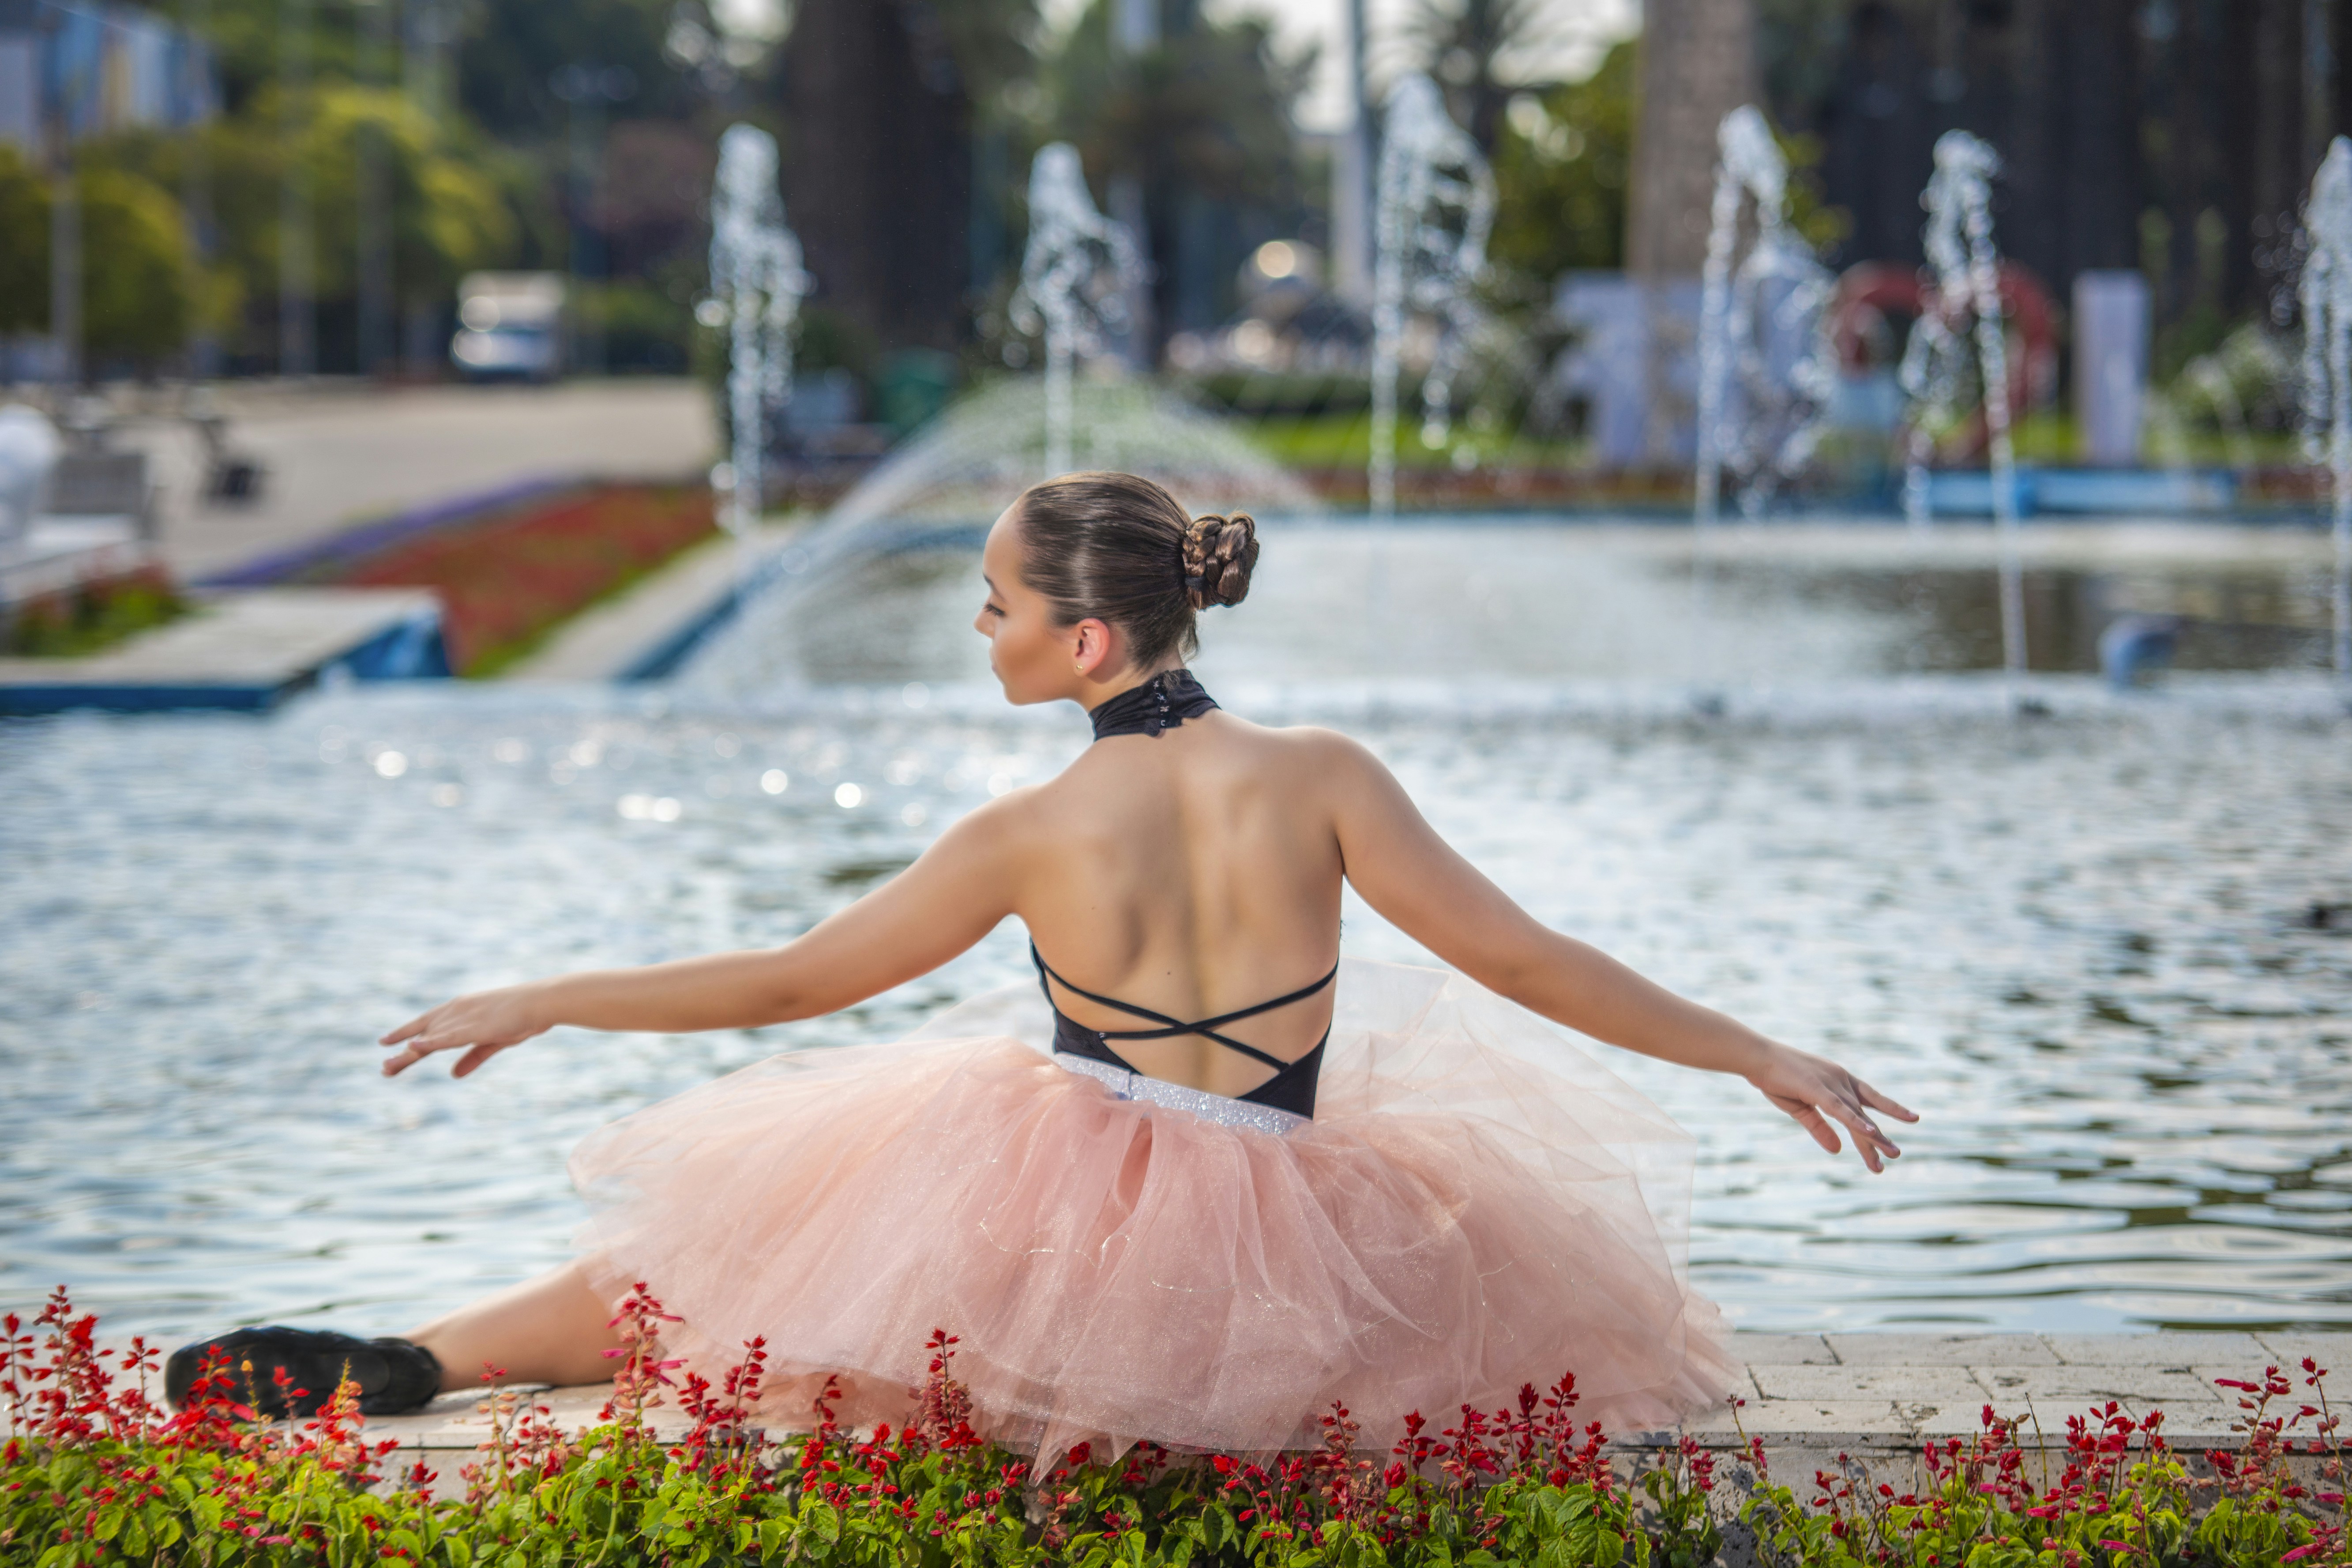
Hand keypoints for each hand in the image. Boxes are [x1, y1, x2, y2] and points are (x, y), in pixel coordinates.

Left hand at [379, 984, 551, 1077]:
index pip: (426, 1025)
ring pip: (429, 1039)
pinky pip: (447, 1037)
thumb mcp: (493, 1041)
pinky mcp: (473, 1027)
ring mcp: (462, 1018)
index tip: (386, 1044)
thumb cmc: (521, 1017)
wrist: (540, 1002)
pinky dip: (429, 1043)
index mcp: (460, 1011)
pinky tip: (412, 1047)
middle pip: (421, 1034)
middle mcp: (455, 1012)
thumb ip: (472, 1058)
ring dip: (407, 1055)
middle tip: (384, 1069)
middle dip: (401, 1052)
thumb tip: (453, 1075)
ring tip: (388, 1068)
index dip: (405, 1034)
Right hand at [1745, 1041, 1916, 1172]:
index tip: (1910, 1119)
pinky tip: (1871, 1133)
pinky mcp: (1817, 1088)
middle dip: (1879, 1137)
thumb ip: (1820, 1129)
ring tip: (1892, 1154)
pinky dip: (1856, 1121)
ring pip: (1856, 1115)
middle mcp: (1840, 1080)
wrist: (1755, 1055)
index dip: (1890, 1109)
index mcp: (1837, 1081)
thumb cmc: (1774, 1077)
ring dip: (1873, 1137)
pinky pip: (1840, 1109)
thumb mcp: (1799, 1109)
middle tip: (1895, 1156)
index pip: (1868, 1100)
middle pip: (1864, 1113)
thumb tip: (1837, 1150)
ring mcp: (1830, 1083)